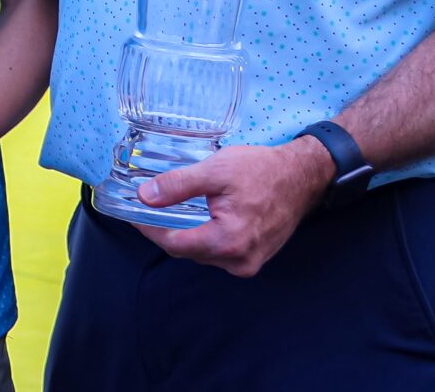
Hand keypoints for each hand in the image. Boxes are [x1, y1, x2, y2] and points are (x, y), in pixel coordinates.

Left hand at [134, 137, 334, 276]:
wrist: (302, 177)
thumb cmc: (262, 170)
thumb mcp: (216, 170)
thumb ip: (178, 185)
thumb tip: (145, 197)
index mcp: (228, 241)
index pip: (174, 243)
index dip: (149, 229)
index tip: (132, 213)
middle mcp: (238, 261)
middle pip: (186, 251)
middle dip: (164, 230)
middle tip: (146, 209)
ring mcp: (248, 263)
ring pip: (201, 253)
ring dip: (184, 234)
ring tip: (168, 212)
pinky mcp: (254, 258)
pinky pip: (217, 253)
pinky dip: (202, 237)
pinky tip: (196, 219)